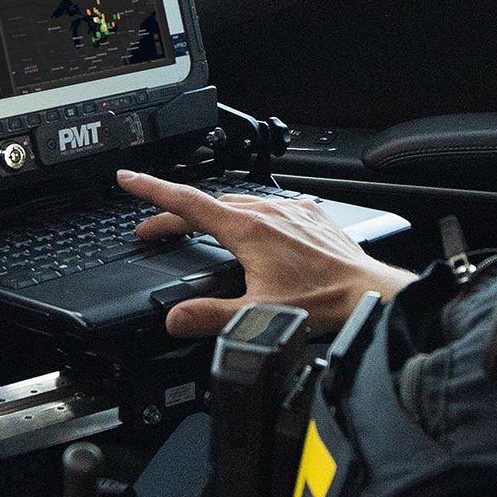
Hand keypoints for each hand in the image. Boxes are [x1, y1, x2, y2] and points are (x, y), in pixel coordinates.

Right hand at [117, 168, 415, 337]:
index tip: (129, 179)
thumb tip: (175, 318)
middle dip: (176, 214)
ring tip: (197, 229)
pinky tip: (253, 229)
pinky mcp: (309, 216)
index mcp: (247, 229)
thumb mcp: (257, 314)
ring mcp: (290, 211)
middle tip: (155, 230)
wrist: (367, 293)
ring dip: (213, 214)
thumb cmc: (322, 301)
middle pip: (208, 204)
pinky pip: (271, 207)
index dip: (152, 190)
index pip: (187, 202)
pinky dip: (250, 215)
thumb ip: (211, 316)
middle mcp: (267, 212)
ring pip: (240, 203)